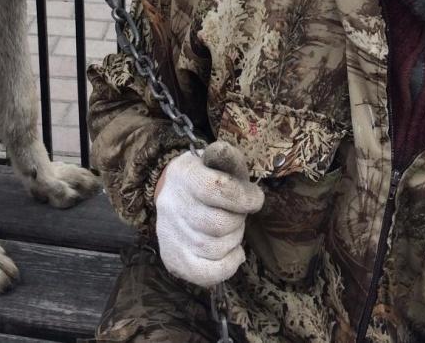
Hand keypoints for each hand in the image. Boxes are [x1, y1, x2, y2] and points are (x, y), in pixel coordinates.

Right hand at [154, 142, 263, 286]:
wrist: (175, 193)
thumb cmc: (208, 176)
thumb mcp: (218, 161)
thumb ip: (227, 157)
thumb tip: (222, 151)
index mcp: (183, 175)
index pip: (216, 189)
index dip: (244, 198)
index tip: (254, 199)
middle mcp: (170, 205)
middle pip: (218, 224)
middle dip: (238, 221)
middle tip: (238, 214)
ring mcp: (169, 234)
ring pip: (214, 249)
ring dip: (234, 240)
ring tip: (231, 230)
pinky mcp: (173, 258)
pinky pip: (205, 273)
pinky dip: (227, 266)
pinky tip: (234, 254)